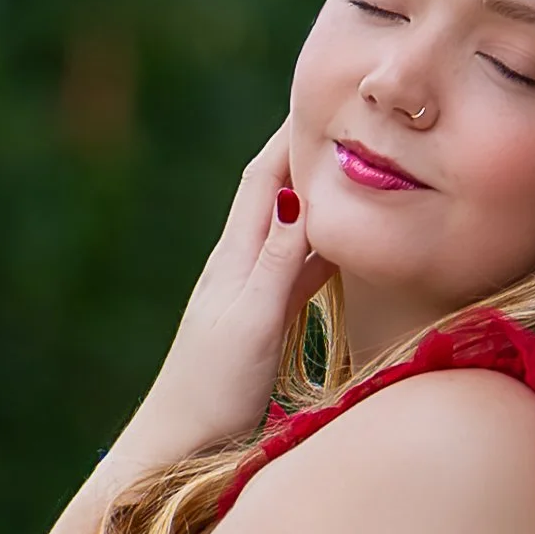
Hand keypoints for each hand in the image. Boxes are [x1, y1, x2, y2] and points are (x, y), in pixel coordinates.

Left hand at [136, 115, 336, 450]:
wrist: (178, 441)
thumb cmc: (212, 387)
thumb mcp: (252, 320)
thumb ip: (276, 261)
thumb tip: (298, 194)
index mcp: (235, 256)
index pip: (266, 177)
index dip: (292, 133)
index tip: (326, 92)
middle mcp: (242, 264)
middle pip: (277, 191)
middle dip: (308, 150)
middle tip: (349, 115)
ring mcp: (253, 291)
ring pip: (292, 226)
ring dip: (319, 193)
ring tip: (356, 163)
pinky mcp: (264, 319)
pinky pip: (301, 266)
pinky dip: (324, 242)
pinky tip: (343, 241)